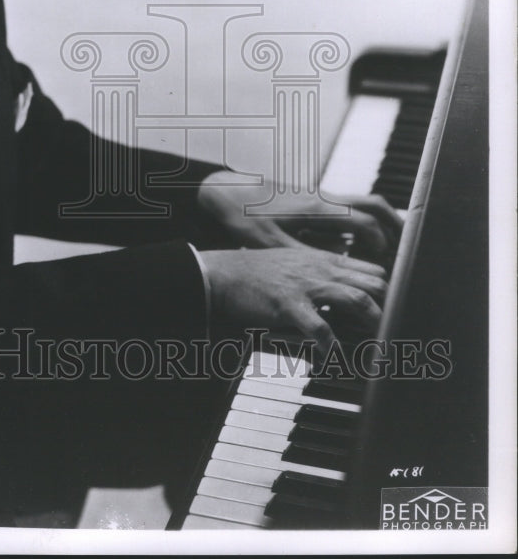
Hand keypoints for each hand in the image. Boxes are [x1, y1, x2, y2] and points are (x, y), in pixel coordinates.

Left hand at [197, 170, 401, 261]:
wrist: (228, 191)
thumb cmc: (246, 217)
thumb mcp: (272, 244)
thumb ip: (305, 258)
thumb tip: (336, 275)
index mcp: (317, 209)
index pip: (364, 221)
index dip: (379, 243)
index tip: (383, 264)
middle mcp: (325, 198)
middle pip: (375, 203)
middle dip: (395, 226)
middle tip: (404, 251)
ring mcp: (321, 196)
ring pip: (364, 201)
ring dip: (382, 221)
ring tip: (391, 248)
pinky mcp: (315, 200)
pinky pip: (350, 206)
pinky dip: (363, 221)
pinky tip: (360, 243)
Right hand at [198, 246, 387, 355]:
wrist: (221, 273)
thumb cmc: (256, 272)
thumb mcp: (295, 264)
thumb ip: (321, 273)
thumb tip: (346, 292)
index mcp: (325, 261)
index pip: (374, 271)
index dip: (391, 292)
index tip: (397, 313)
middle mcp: (321, 270)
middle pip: (376, 284)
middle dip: (391, 310)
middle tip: (394, 336)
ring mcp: (307, 286)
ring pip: (357, 300)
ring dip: (374, 326)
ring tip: (378, 351)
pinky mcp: (288, 305)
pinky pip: (320, 328)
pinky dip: (331, 347)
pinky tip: (332, 359)